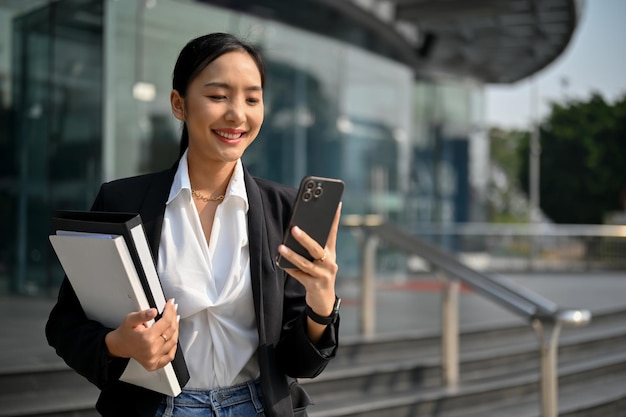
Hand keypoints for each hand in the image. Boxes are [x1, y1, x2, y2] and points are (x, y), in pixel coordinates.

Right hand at [105, 298, 178, 371]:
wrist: (119, 346)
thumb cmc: (125, 333)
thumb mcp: (130, 319)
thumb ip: (142, 315)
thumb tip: (153, 311)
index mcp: (146, 338)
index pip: (166, 322)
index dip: (170, 311)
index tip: (171, 304)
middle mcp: (151, 349)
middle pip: (171, 330)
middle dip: (174, 317)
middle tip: (173, 310)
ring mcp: (154, 358)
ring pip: (173, 341)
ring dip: (175, 329)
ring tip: (173, 321)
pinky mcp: (155, 364)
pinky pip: (170, 356)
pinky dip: (173, 346)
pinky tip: (172, 337)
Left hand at [278, 203, 341, 338]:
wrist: (324, 301)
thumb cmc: (319, 275)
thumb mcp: (321, 261)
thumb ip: (314, 247)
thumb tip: (298, 230)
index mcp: (331, 253)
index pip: (333, 233)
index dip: (335, 219)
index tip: (335, 205)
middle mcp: (330, 263)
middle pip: (317, 248)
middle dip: (305, 238)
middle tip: (294, 228)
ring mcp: (323, 275)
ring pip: (306, 263)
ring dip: (292, 254)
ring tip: (281, 247)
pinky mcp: (314, 286)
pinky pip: (299, 275)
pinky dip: (289, 268)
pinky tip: (279, 262)